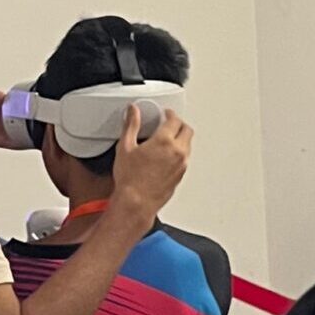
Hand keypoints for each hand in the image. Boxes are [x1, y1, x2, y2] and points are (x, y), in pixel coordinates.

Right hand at [108, 107, 192, 224]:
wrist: (136, 202)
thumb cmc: (130, 179)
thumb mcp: (125, 147)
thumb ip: (131, 125)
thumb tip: (133, 111)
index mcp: (164, 141)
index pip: (174, 119)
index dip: (169, 113)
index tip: (165, 113)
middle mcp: (177, 152)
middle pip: (187, 130)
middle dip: (179, 124)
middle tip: (170, 122)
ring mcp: (181, 165)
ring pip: (188, 144)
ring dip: (181, 138)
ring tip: (169, 138)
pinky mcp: (181, 176)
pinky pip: (185, 158)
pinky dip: (180, 152)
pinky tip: (168, 155)